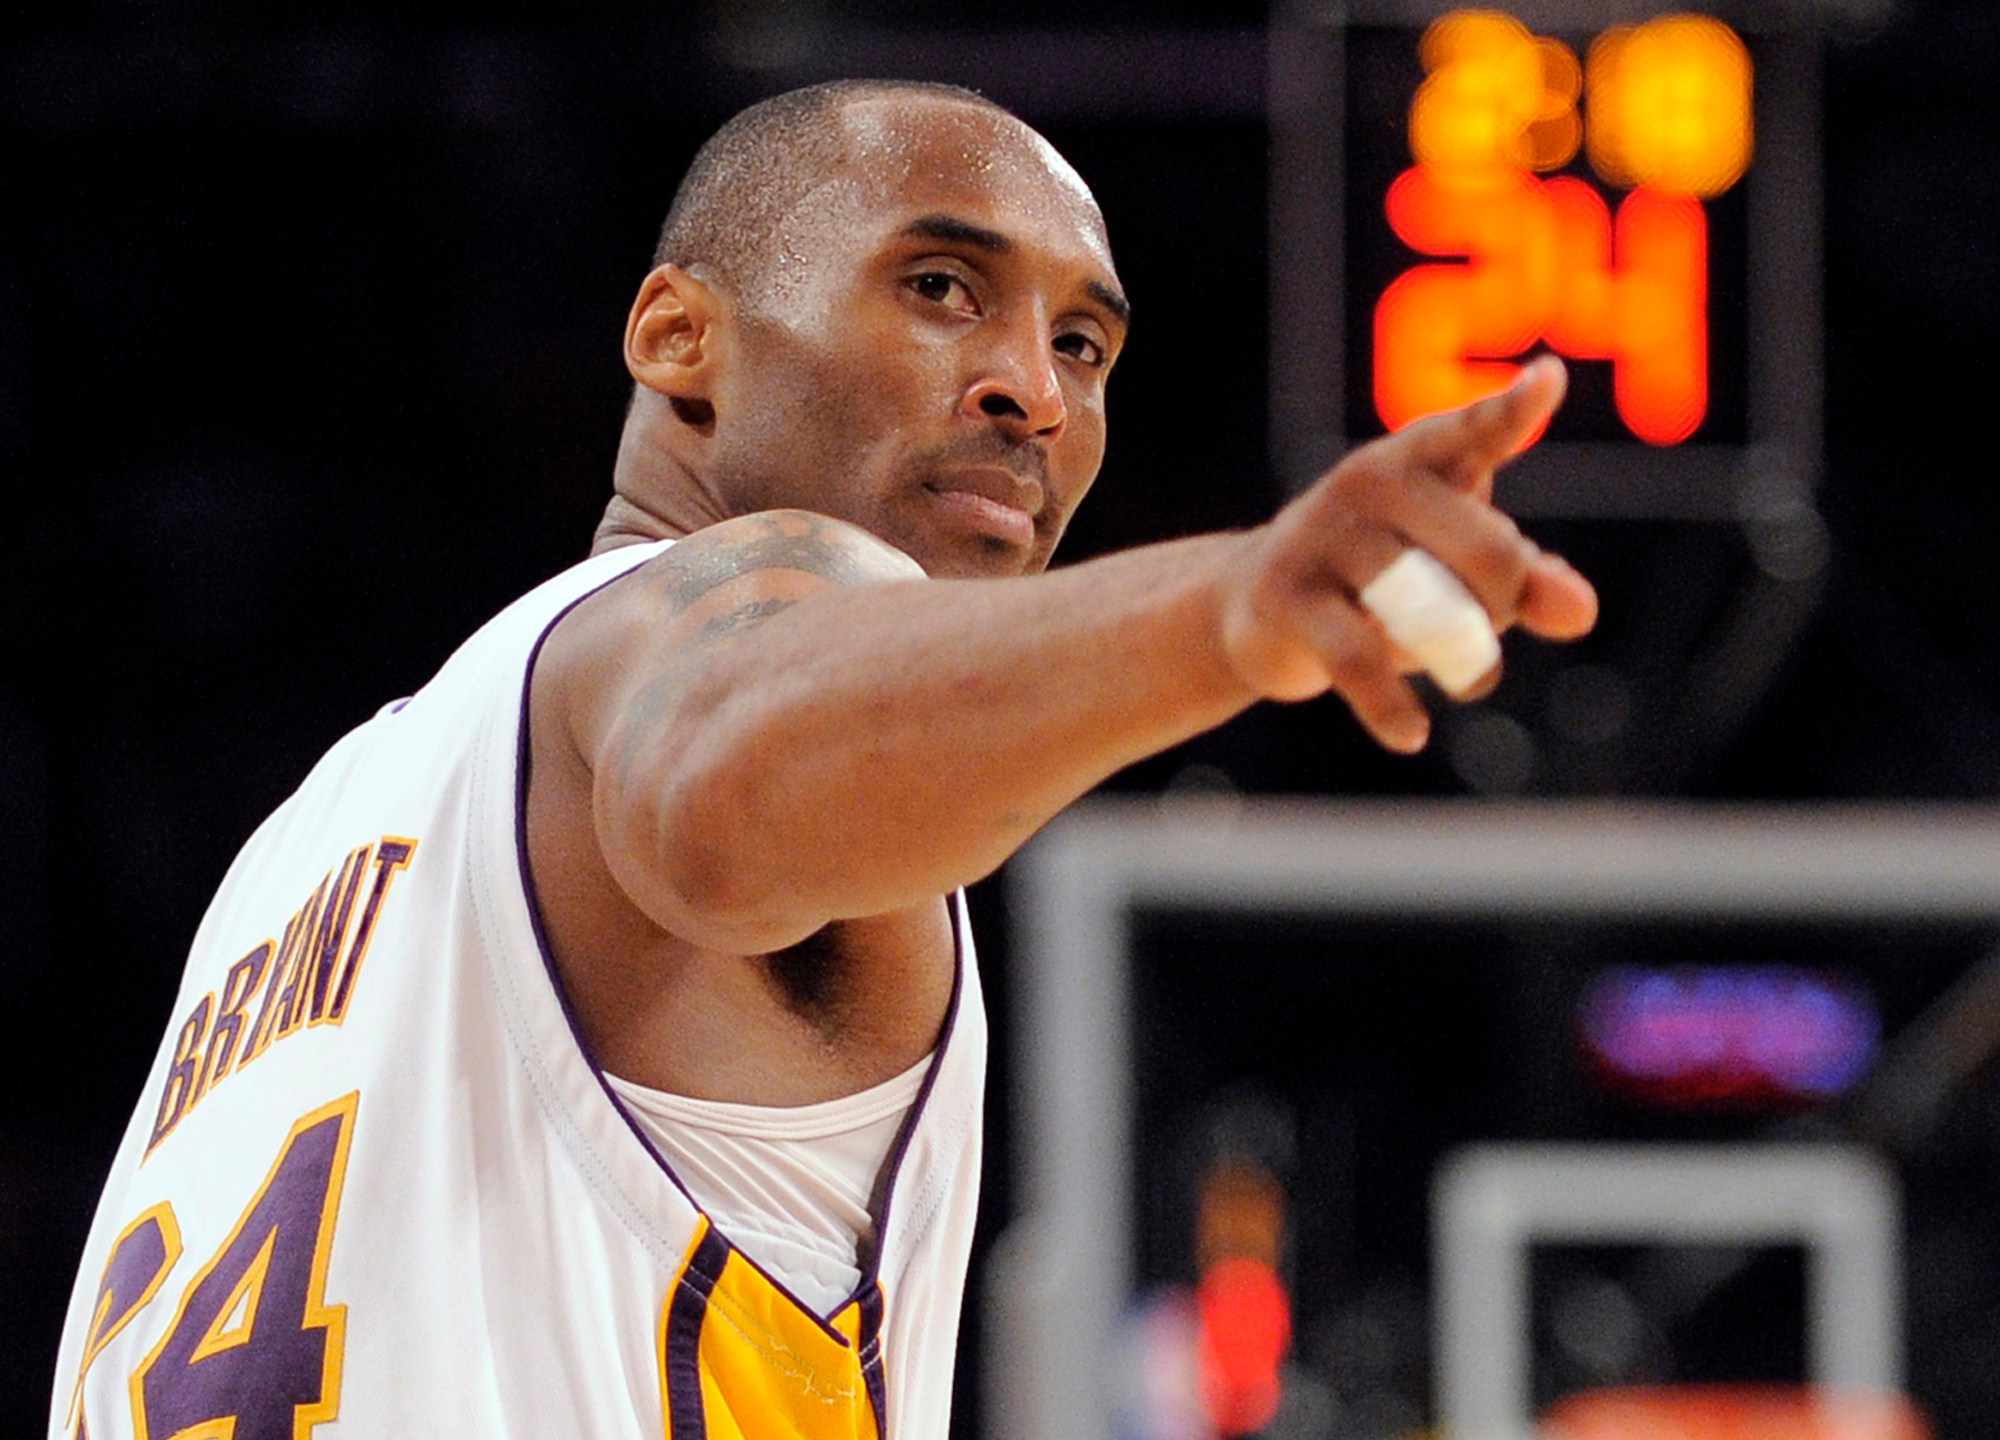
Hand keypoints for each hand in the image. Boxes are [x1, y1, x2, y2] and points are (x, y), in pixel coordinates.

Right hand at [1217, 356, 1597, 751]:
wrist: (1255, 609)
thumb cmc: (1382, 578)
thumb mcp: (1459, 572)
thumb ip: (1529, 581)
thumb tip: (1580, 612)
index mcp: (1421, 458)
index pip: (1475, 431)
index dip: (1511, 412)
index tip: (1546, 383)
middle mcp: (1370, 480)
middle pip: (1485, 549)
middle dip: (1506, 600)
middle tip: (1490, 628)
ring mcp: (1322, 534)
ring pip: (1425, 607)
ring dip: (1460, 654)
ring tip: (1473, 677)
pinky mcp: (1286, 596)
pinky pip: (1356, 658)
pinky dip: (1389, 706)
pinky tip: (1411, 734)